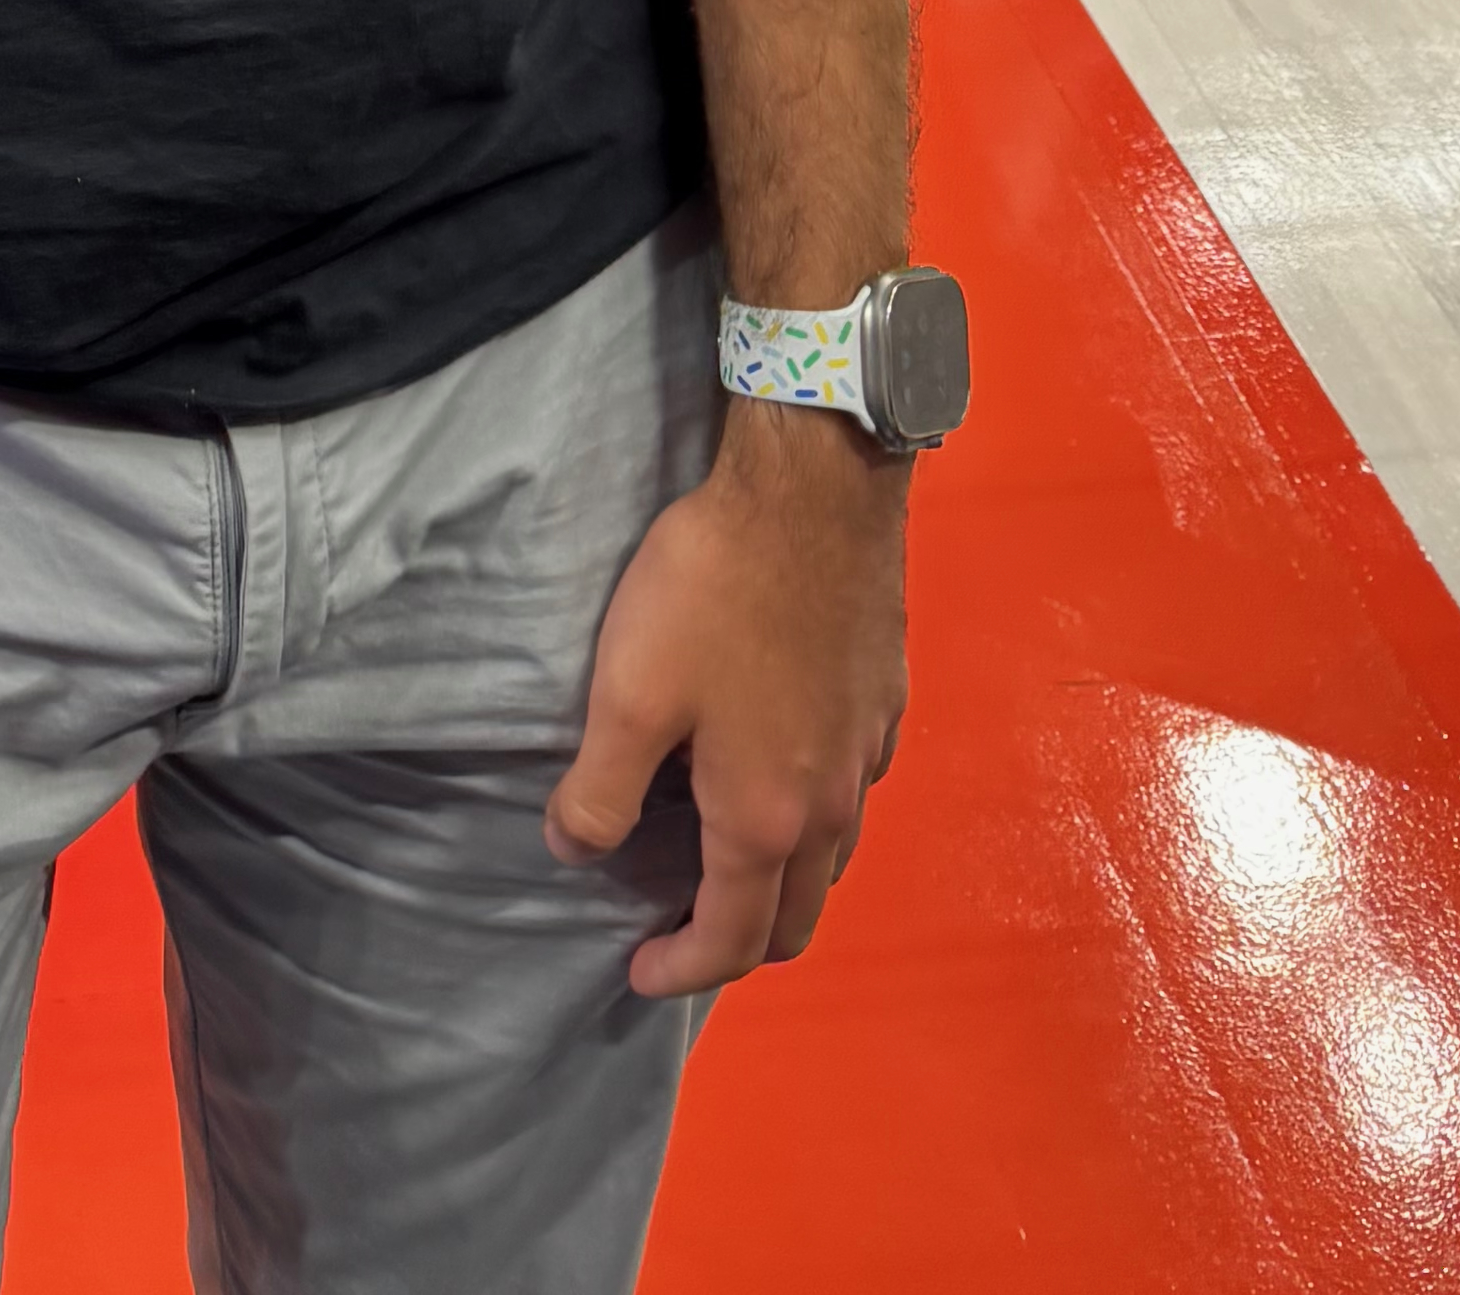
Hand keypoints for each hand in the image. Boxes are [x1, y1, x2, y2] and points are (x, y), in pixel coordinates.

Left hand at [546, 415, 908, 995]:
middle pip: (796, 920)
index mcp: (764, 818)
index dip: (680, 970)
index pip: (730, 940)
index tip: (637, 970)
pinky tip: (778, 774)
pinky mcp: (885, 700)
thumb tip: (574, 850)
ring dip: (781, 885)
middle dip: (738, 945)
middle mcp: (831, 805)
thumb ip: (599, 787)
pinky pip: (853, 797)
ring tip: (725, 860)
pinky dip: (814, 822)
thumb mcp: (628, 690)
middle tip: (681, 929)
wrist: (815, 489)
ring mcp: (868, 753)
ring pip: (832, 861)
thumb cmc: (713, 590)